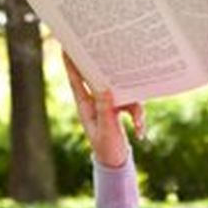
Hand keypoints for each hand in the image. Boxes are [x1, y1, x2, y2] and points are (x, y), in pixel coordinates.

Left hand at [62, 53, 144, 167]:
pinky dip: (139, 117)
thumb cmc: (106, 147)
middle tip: (112, 56)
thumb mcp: (106, 129)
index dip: (70, 63)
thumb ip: (106, 109)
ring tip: (138, 124)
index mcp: (85, 105)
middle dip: (110, 72)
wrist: (115, 162)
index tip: (66, 46)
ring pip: (122, 92)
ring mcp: (109, 104)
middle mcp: (97, 101)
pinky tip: (141, 132)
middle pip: (102, 80)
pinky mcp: (121, 108)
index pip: (76, 80)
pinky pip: (133, 105)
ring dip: (134, 108)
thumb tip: (105, 88)